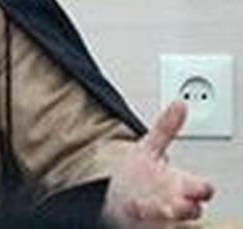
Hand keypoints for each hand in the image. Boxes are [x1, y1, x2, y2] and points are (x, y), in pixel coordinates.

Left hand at [102, 101, 214, 225]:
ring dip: (170, 213)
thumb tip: (179, 103)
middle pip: (194, 209)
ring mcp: (162, 214)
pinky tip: (135, 207)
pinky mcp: (148, 222)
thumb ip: (165, 128)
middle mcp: (175, 201)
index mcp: (180, 183)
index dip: (202, 189)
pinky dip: (144, 215)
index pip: (203, 189)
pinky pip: (152, 223)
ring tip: (161, 206)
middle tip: (180, 200)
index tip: (192, 186)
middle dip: (190, 206)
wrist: (117, 197)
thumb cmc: (139, 175)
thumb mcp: (149, 147)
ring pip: (177, 219)